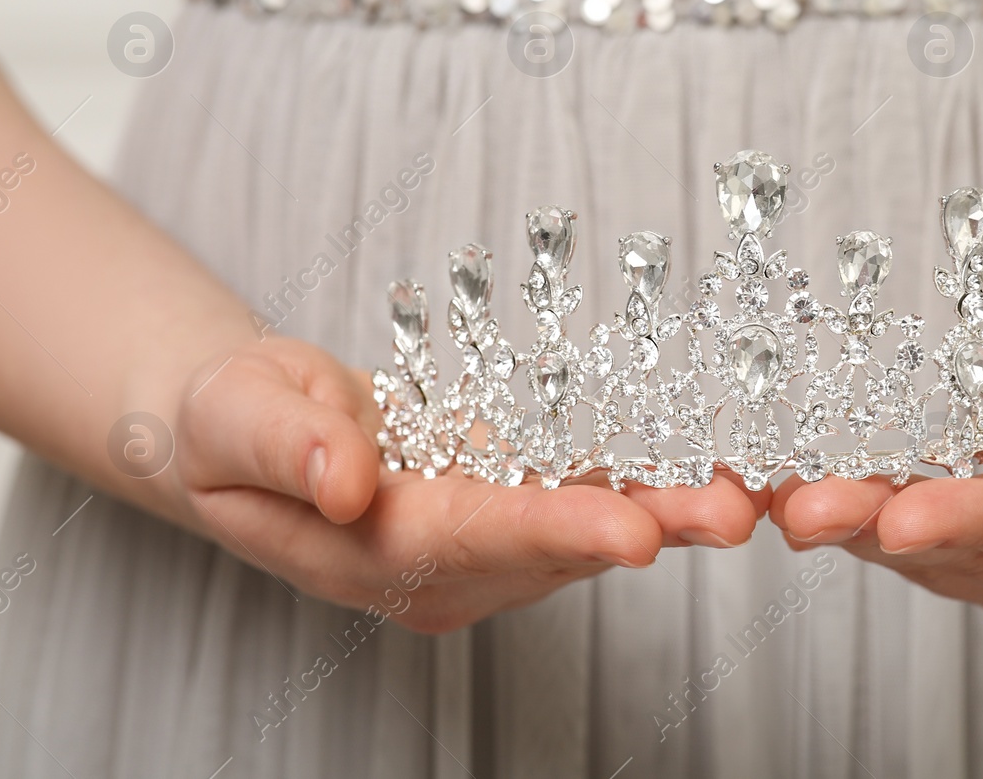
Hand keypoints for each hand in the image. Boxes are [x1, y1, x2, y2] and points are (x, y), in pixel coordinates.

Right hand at [165, 337, 767, 632]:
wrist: (260, 430)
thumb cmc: (232, 422)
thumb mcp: (234, 417)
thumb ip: (287, 448)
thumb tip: (344, 482)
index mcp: (374, 551)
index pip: (475, 542)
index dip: (555, 531)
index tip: (633, 529)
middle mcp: (445, 566)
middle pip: (554, 546)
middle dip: (648, 526)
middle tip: (733, 512)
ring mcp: (486, 544)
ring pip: (587, 525)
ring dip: (671, 508)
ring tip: (751, 490)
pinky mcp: (512, 506)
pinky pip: (588, 493)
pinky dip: (653, 479)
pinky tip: (717, 462)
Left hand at [768, 336, 982, 615]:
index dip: (973, 520)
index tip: (901, 511)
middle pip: (963, 546)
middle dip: (874, 525)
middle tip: (794, 505)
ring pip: (926, 543)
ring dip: (847, 519)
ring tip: (768, 490)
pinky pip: (923, 520)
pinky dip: (861, 501)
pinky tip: (803, 477)